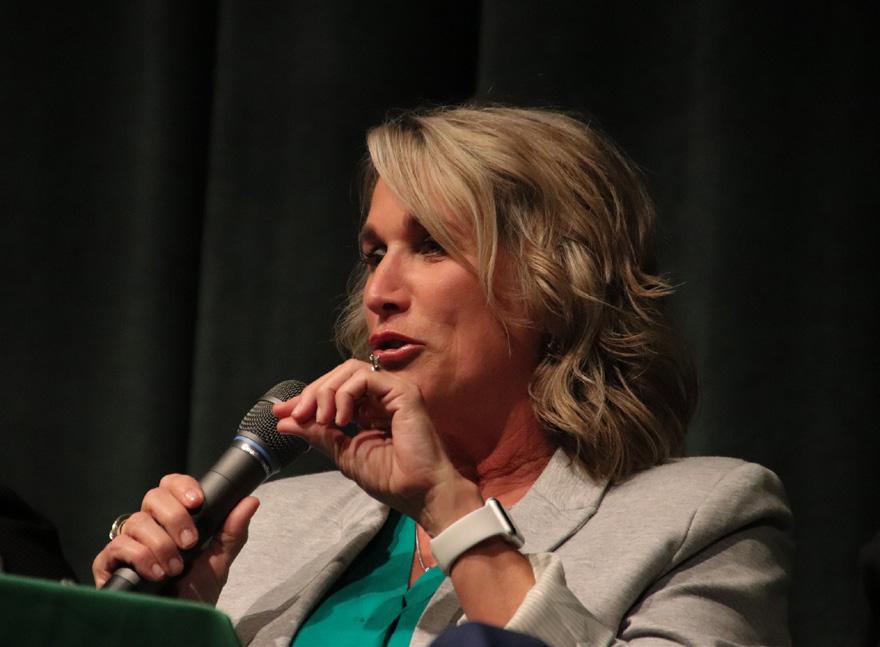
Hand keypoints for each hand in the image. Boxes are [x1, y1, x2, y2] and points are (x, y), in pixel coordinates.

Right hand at [92, 473, 258, 602]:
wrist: (179, 624)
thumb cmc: (195, 591)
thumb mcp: (219, 560)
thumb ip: (233, 531)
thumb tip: (250, 501)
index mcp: (173, 518)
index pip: (171, 486)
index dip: (182, 486)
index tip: (198, 501)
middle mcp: (149, 525)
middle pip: (153, 497)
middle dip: (175, 517)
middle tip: (191, 542)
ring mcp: (128, 542)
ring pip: (137, 521)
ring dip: (161, 544)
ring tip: (175, 568)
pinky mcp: (110, 563)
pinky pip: (118, 546)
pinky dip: (141, 557)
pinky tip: (156, 573)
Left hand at [274, 359, 481, 534]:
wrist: (419, 492)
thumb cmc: (392, 478)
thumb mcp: (344, 453)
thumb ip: (318, 434)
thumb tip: (285, 422)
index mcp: (370, 409)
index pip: (334, 390)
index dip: (306, 397)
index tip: (281, 412)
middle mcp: (382, 396)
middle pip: (340, 375)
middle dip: (312, 392)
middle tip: (297, 414)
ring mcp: (394, 391)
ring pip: (351, 370)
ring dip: (327, 391)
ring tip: (322, 419)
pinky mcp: (403, 391)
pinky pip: (366, 377)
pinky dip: (345, 393)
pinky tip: (341, 418)